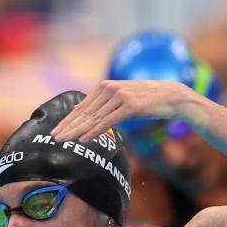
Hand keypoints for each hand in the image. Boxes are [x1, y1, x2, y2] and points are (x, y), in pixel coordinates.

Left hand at [51, 80, 198, 142]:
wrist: (172, 96)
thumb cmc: (147, 100)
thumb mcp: (122, 100)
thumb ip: (104, 105)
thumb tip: (84, 112)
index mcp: (105, 86)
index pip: (82, 107)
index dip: (68, 120)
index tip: (56, 131)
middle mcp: (109, 88)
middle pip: (84, 112)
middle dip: (68, 126)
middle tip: (54, 138)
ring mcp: (119, 96)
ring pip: (93, 118)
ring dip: (77, 131)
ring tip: (64, 140)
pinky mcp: (129, 106)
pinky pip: (107, 121)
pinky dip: (94, 131)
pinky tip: (84, 139)